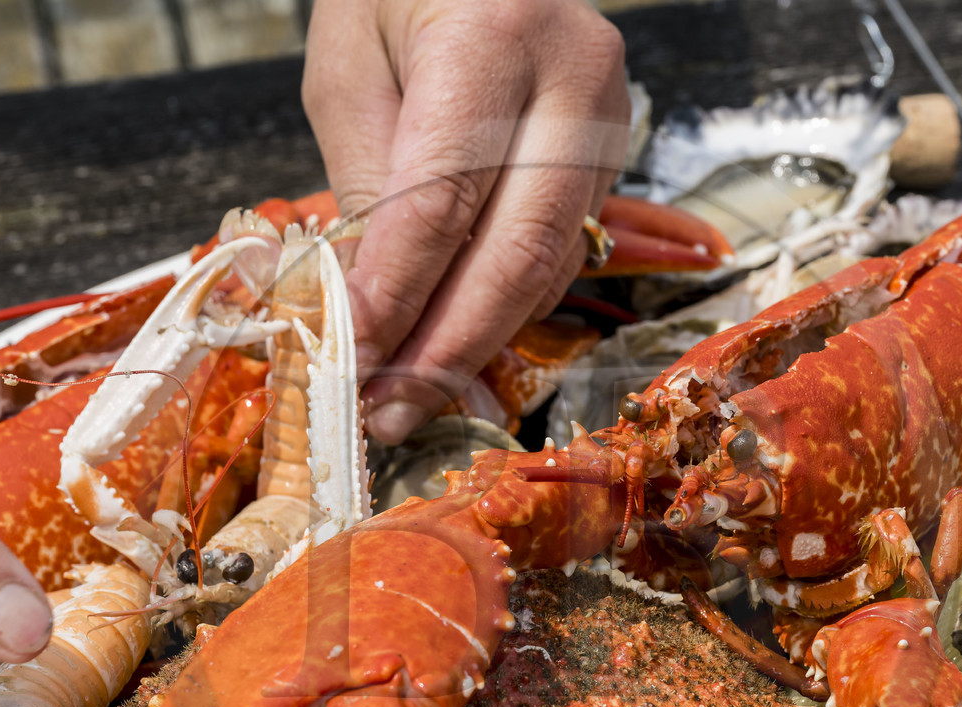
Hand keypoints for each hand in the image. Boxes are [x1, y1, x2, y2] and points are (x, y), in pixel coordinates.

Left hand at [303, 0, 629, 443]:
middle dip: (448, 349)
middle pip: (517, 252)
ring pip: (548, 265)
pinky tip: (455, 342)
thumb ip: (366, 181)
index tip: (349, 361)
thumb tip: (369, 310)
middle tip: (389, 413)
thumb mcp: (348, 67)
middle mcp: (574, 79)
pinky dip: (506, 306)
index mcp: (493, 36)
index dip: (395, 296)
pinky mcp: (613, 151)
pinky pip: (561, 250)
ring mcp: (609, 118)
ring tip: (409, 393)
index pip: (443, 200)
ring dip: (477, 342)